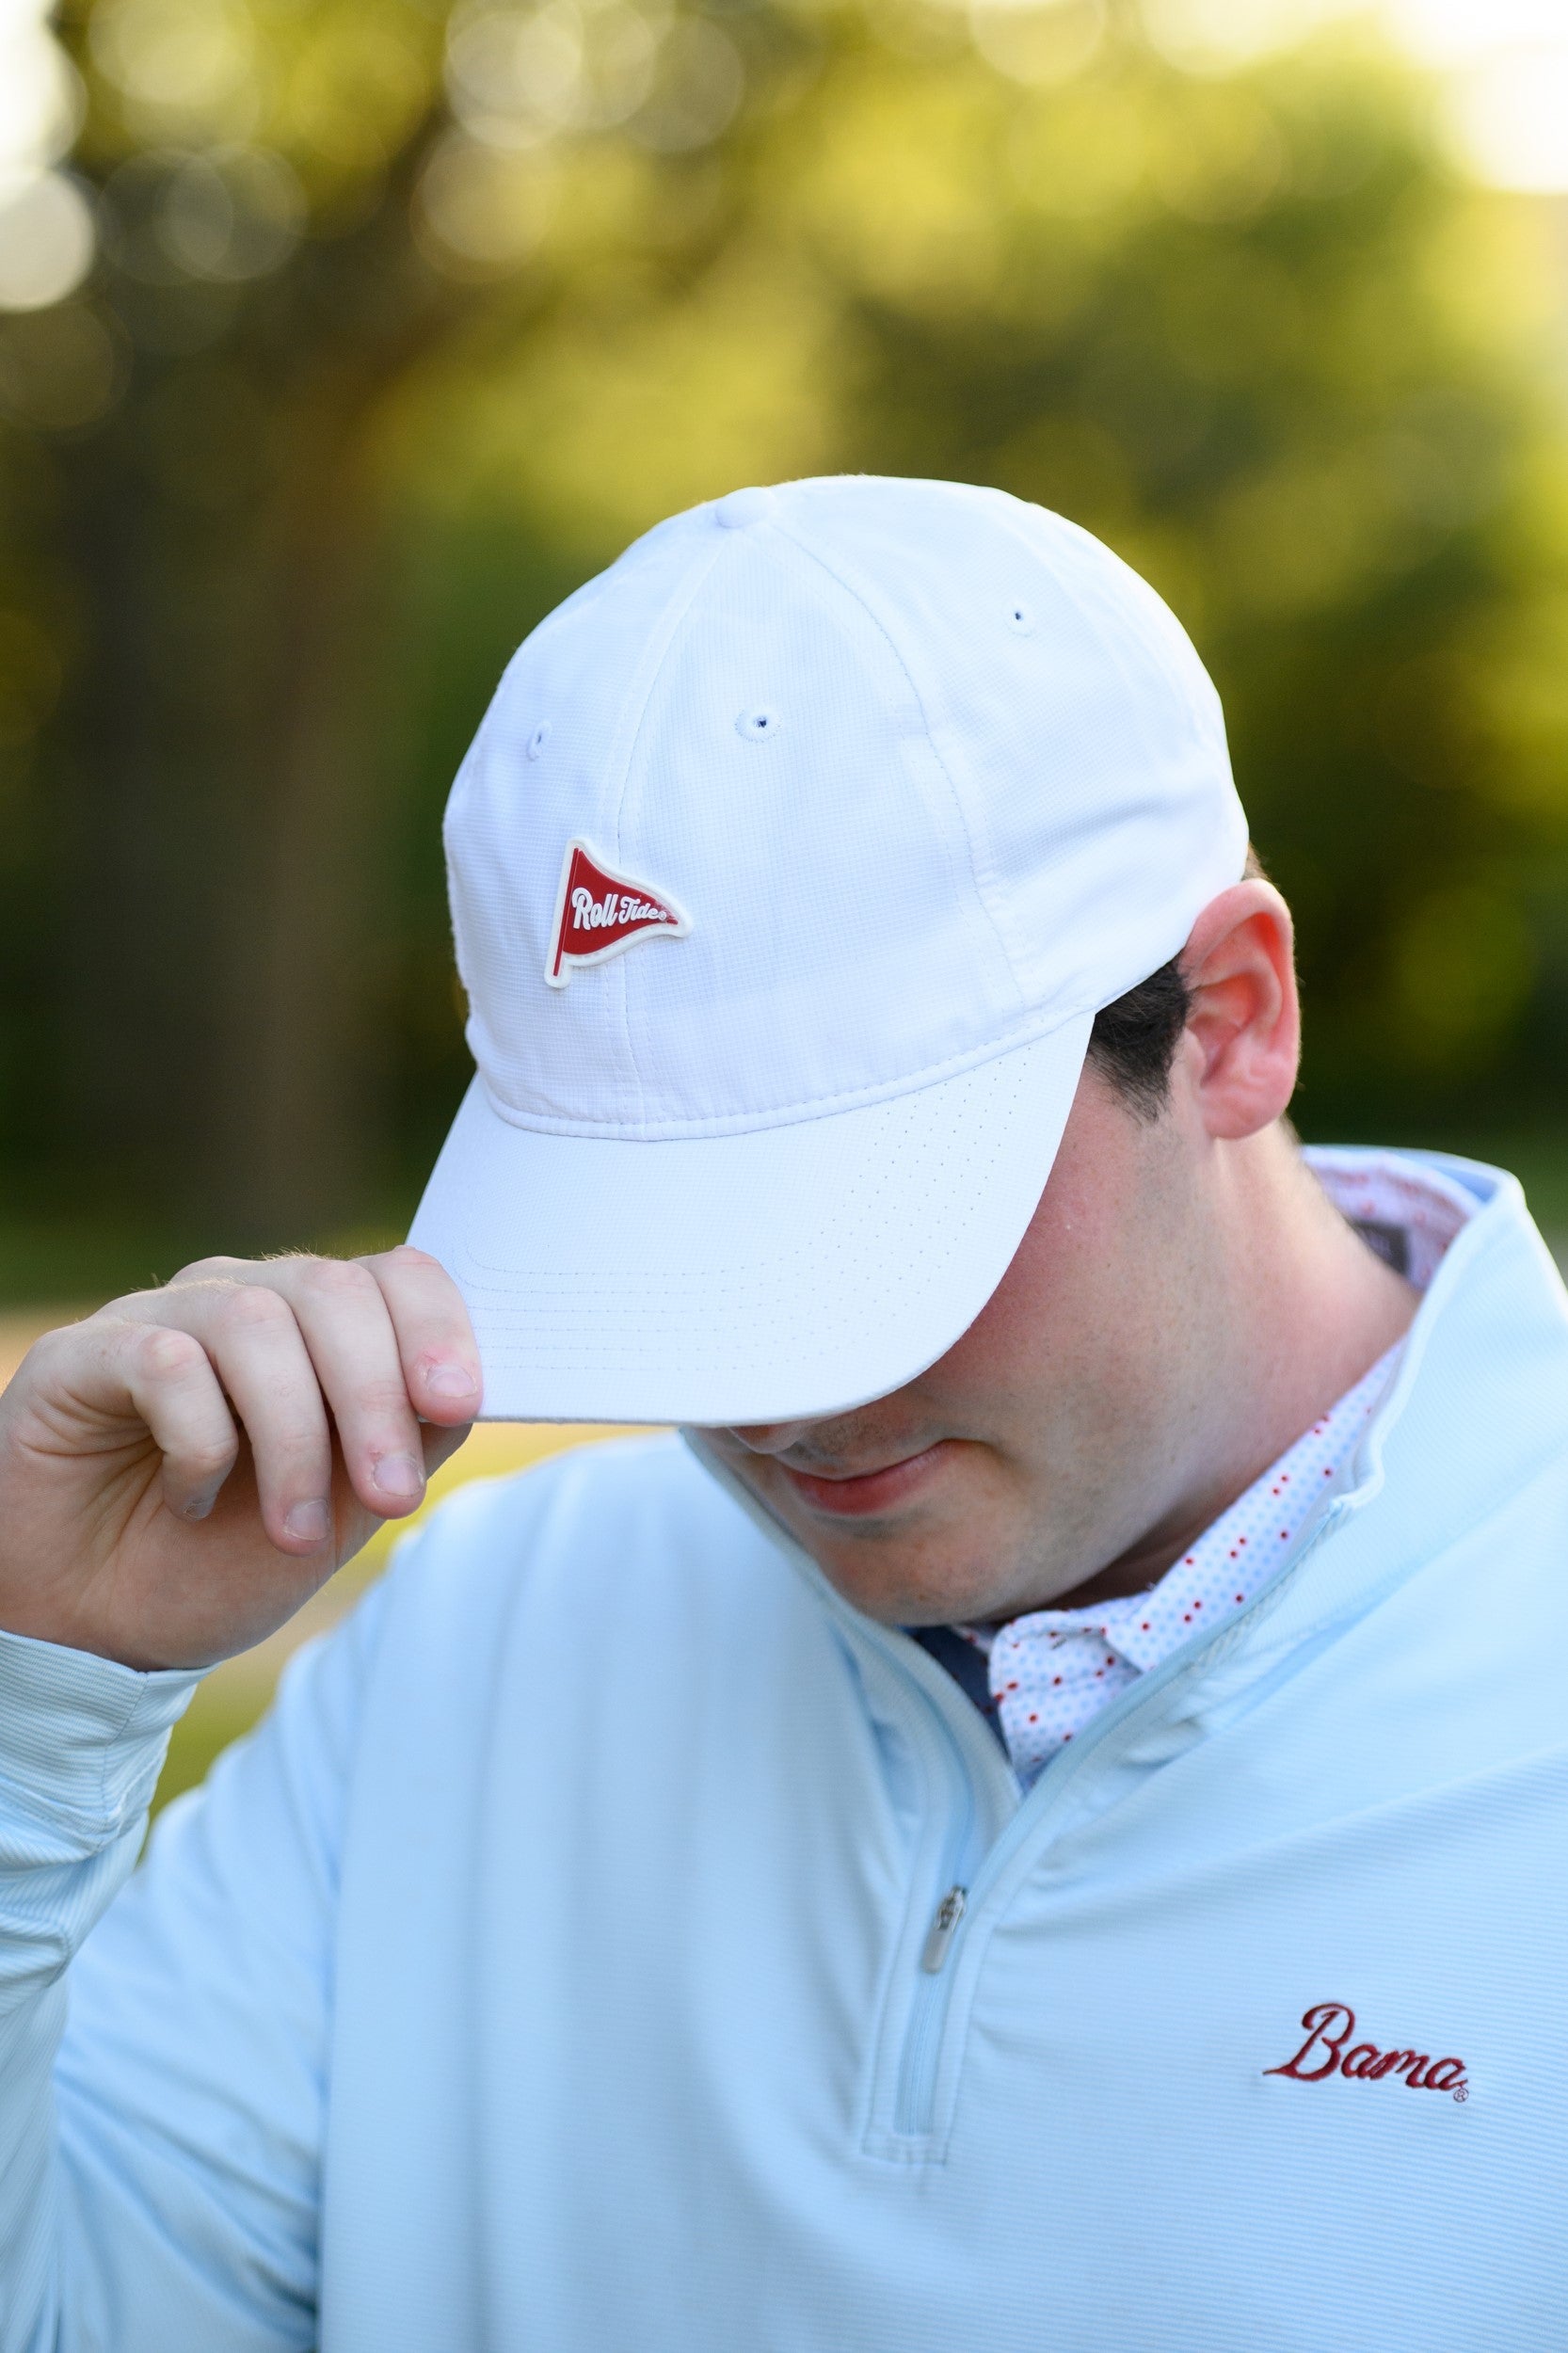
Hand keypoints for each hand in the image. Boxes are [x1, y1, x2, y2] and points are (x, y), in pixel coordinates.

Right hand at [0, 1247, 479, 1670]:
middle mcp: (243, 1298)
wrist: (103, 1625)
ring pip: (256, 1323)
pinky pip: (165, 1361)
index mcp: (318, 1325)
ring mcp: (160, 1316)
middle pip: (333, 1292)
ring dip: (294, 1439)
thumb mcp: (344, 1509)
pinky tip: (194, 1499)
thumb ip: (407, 1441)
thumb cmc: (226, 1558)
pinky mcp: (83, 1354)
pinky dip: (200, 1442)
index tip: (456, 1404)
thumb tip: (468, 1393)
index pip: (395, 1274)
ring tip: (294, 1534)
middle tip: (392, 1496)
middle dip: (376, 1399)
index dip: (436, 1328)